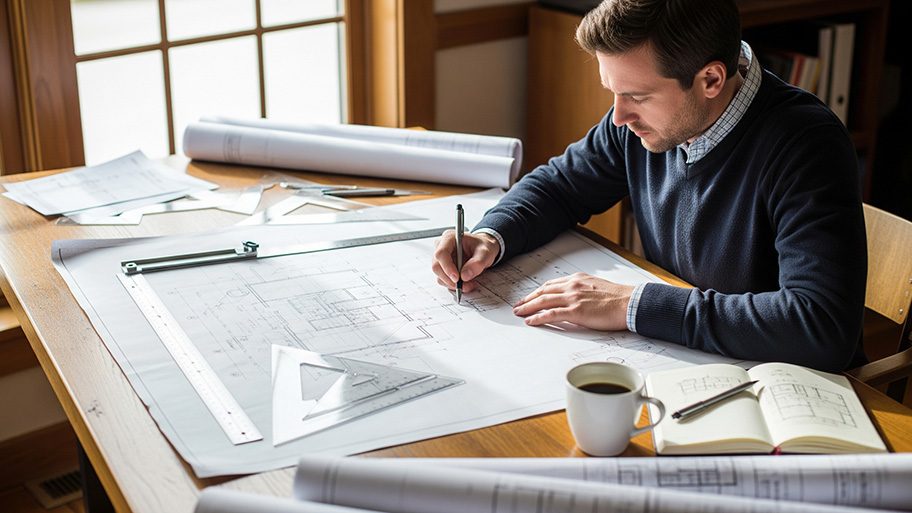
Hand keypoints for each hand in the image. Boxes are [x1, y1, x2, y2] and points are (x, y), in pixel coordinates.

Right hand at [431, 230, 499, 292]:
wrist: (482, 250)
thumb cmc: (482, 247)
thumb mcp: (485, 253)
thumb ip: (477, 263)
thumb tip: (465, 275)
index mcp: (449, 238)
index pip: (441, 253)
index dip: (447, 267)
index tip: (457, 278)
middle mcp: (441, 247)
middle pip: (437, 266)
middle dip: (450, 279)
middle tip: (465, 285)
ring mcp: (441, 258)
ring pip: (439, 275)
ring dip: (453, 284)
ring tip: (469, 284)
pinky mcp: (443, 268)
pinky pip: (443, 280)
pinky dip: (453, 285)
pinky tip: (465, 283)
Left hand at [512, 273, 633, 330]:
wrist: (630, 302)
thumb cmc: (618, 298)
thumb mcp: (597, 287)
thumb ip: (583, 290)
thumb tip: (575, 299)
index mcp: (577, 279)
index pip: (551, 285)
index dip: (537, 292)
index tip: (530, 297)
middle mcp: (573, 286)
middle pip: (543, 292)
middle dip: (528, 299)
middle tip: (518, 306)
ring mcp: (573, 298)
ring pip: (543, 301)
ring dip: (528, 307)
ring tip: (519, 313)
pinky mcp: (576, 311)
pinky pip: (551, 314)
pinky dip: (538, 317)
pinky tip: (530, 321)